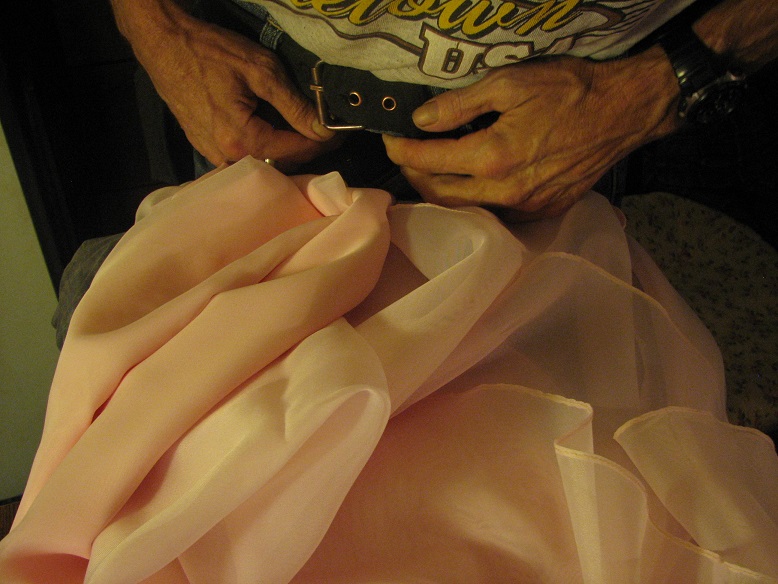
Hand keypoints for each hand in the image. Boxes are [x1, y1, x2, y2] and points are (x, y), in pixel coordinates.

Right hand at [112, 0, 335, 168]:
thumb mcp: (260, 71)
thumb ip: (294, 105)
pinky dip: (263, 149)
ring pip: (262, 164)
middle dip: (305, 149)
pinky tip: (273, 133)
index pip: (295, 151)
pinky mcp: (205, 147)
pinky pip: (243, 157)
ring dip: (284, 152)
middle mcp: (227, 156)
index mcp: (243, 140)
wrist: (164, 43)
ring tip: (301, 132)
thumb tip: (323, 128)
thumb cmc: (210, 52)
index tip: (338, 135)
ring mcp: (213, 155)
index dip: (321, 143)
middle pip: (280, 164)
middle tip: (324, 132)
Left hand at [383, 48, 679, 218]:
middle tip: (407, 155)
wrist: (623, 111)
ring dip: (442, 192)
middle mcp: (505, 190)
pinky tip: (472, 181)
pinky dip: (474, 200)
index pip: (428, 161)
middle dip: (415, 176)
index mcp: (493, 156)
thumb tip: (421, 121)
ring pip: (466, 209)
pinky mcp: (541, 211)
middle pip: (440, 195)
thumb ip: (459, 104)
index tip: (390, 138)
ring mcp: (524, 206)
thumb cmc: (570, 89)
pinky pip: (495, 212)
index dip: (401, 150)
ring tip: (432, 170)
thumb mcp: (511, 82)